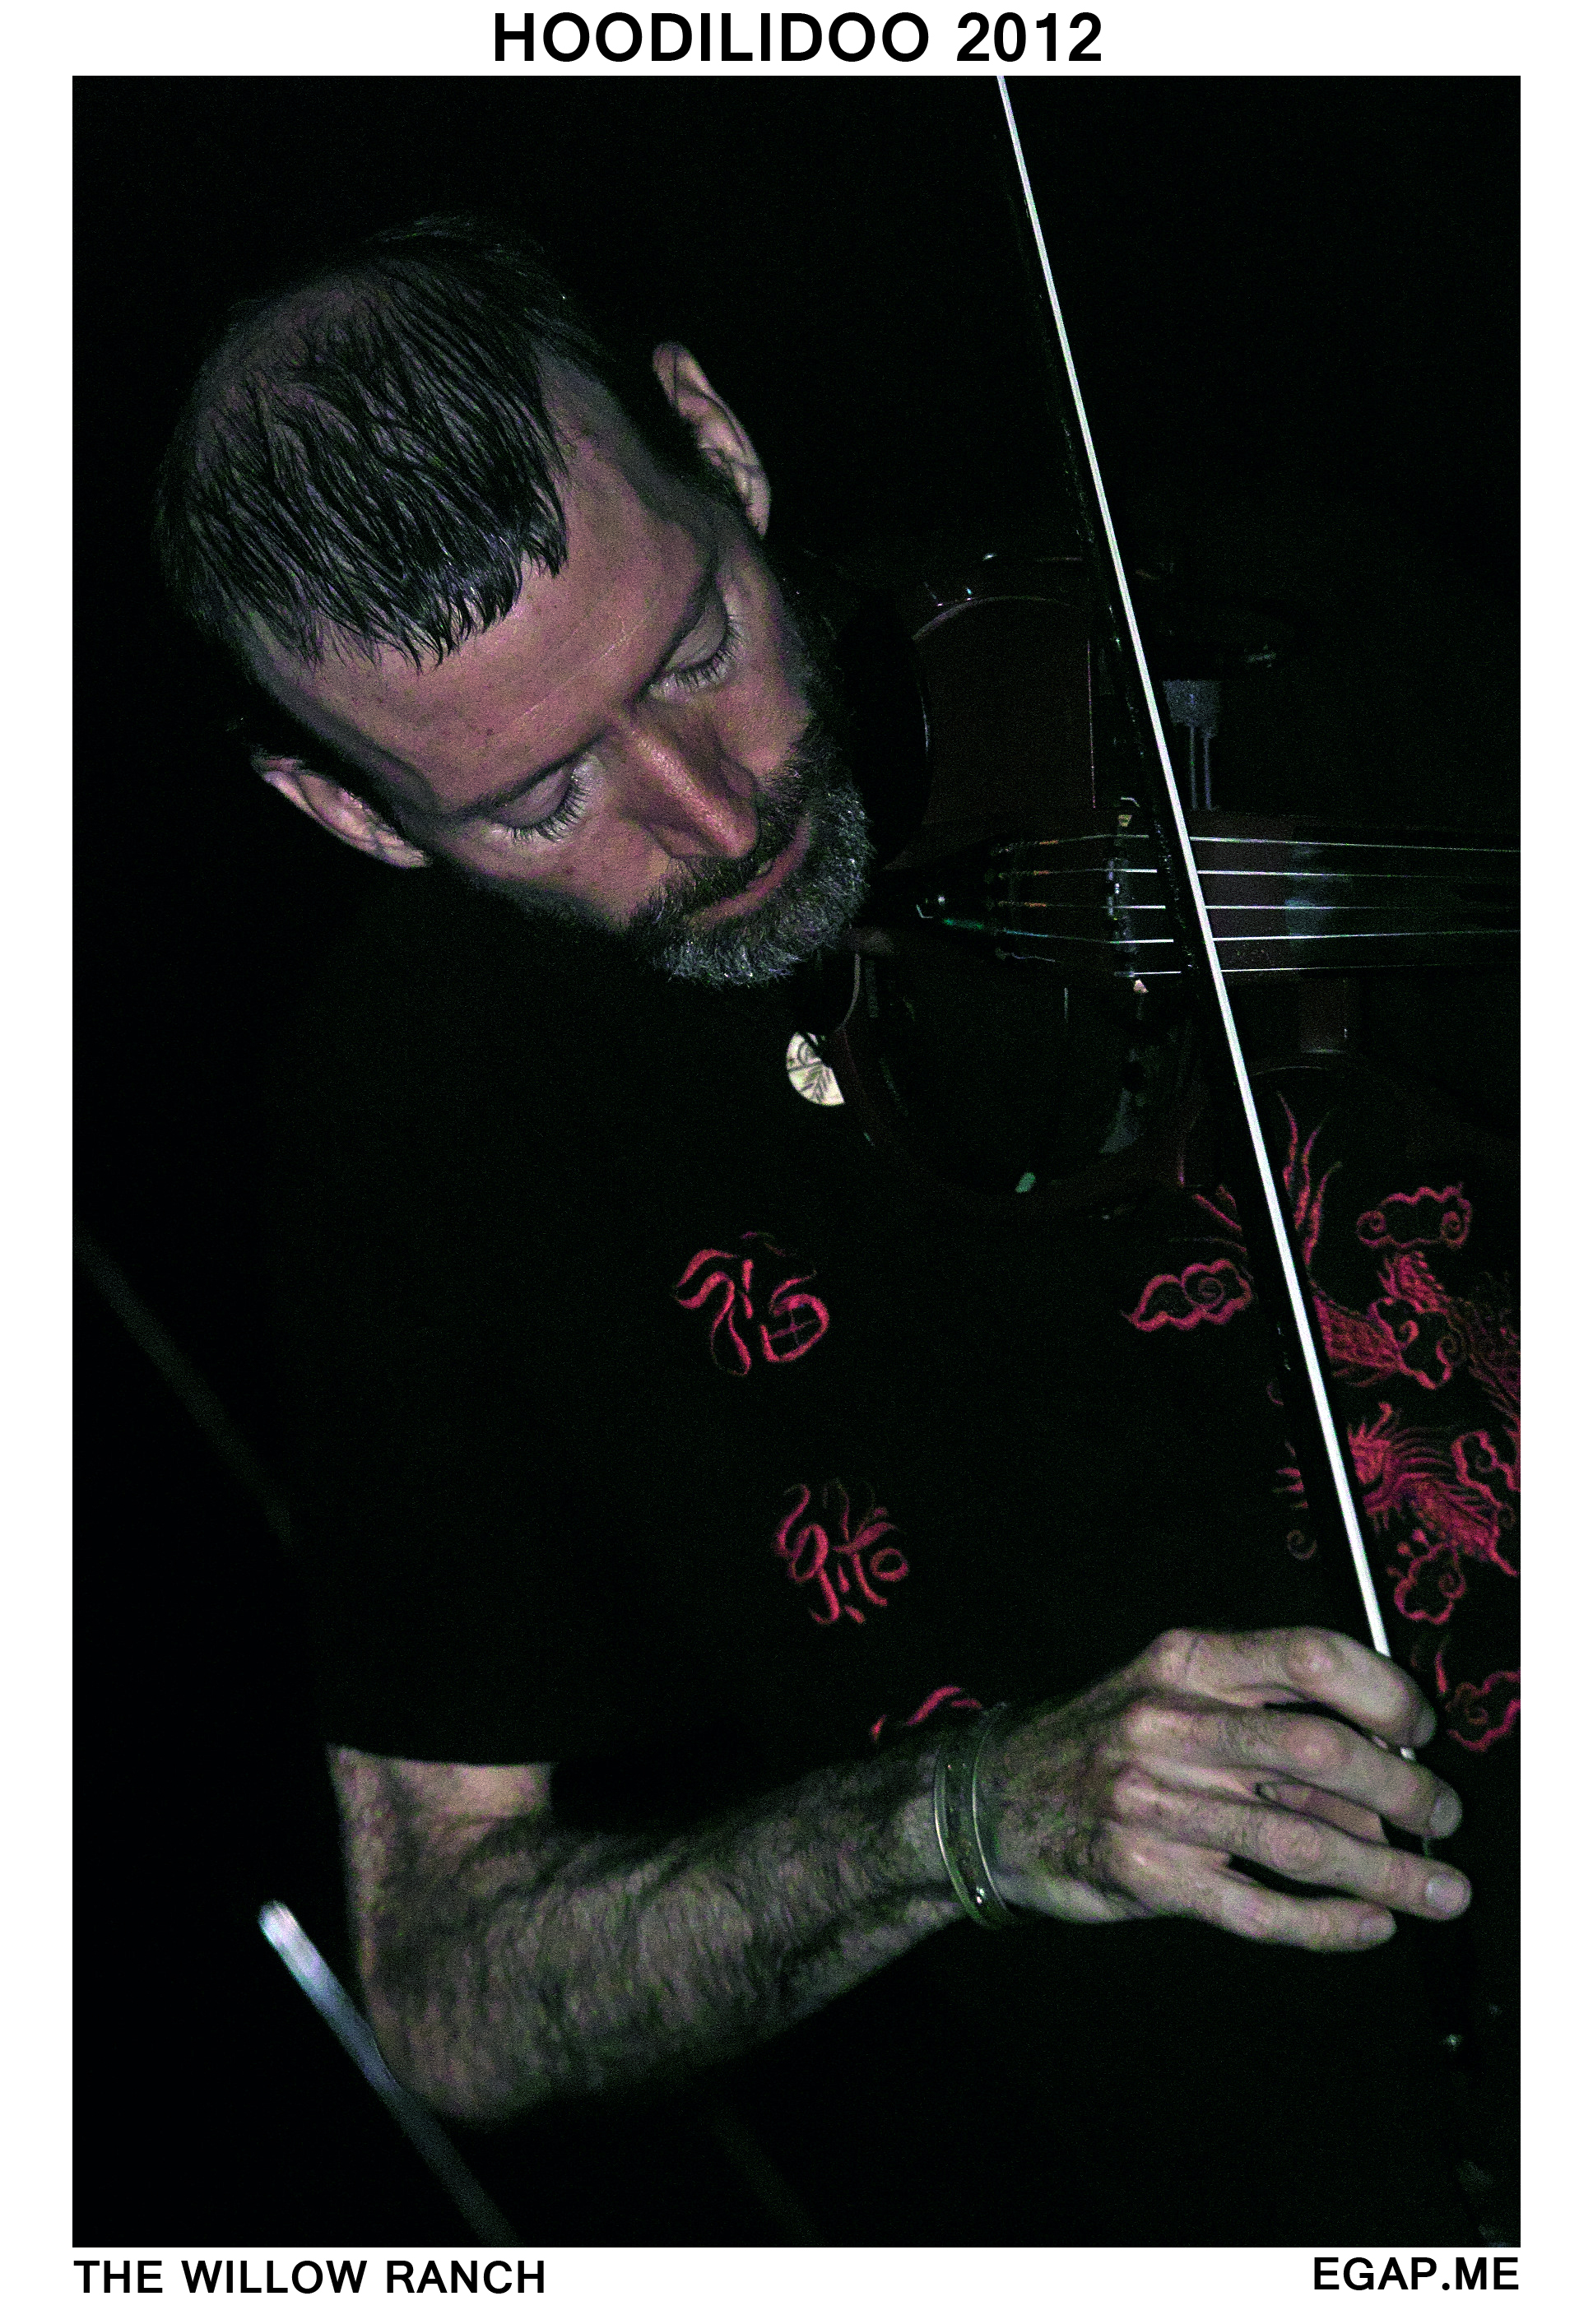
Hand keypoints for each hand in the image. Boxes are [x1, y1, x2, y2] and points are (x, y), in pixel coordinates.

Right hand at [983, 1627, 1467, 1950]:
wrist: (990, 1798)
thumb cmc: (1104, 1739)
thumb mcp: (1170, 1691)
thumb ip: (1264, 1717)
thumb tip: (1382, 1772)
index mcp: (1186, 1661)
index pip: (1307, 1657)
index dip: (1384, 1693)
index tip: (1420, 1729)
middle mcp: (1170, 1723)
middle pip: (1320, 1753)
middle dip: (1405, 1792)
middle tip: (1443, 1816)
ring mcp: (1153, 1802)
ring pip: (1301, 1843)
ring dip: (1389, 1873)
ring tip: (1441, 1892)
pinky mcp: (1145, 1874)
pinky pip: (1257, 1909)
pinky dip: (1327, 1925)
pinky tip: (1371, 1927)